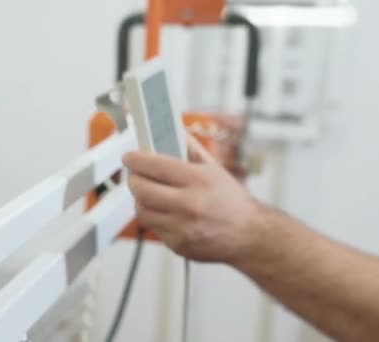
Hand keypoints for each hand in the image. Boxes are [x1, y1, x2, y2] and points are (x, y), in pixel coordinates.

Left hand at [122, 135, 263, 263]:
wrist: (249, 235)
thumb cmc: (232, 201)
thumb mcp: (214, 168)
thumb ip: (189, 148)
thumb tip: (169, 130)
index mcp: (198, 180)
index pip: (154, 165)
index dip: (135, 159)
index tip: (129, 157)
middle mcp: (189, 204)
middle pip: (141, 189)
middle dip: (134, 179)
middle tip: (136, 175)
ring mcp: (182, 228)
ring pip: (142, 210)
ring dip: (141, 199)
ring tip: (150, 193)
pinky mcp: (178, 245)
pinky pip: (153, 228)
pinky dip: (155, 218)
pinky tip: (165, 212)